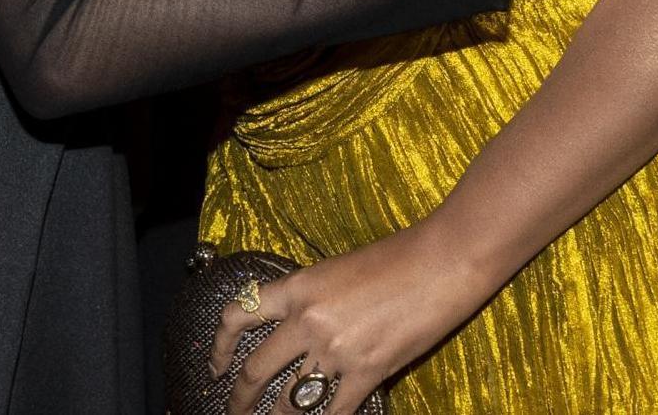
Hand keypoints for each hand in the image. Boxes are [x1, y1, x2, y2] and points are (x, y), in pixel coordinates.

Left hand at [211, 221, 487, 404]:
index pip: (239, 315)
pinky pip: (335, 412)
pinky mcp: (368, 372)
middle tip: (234, 411)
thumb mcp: (336, 271)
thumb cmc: (395, 258)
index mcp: (297, 288)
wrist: (441, 262)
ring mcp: (336, 350)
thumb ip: (311, 300)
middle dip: (240, 398)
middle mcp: (308, 321)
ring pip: (291, 400)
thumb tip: (297, 330)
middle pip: (257, 370)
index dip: (220, 345)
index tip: (216, 365)